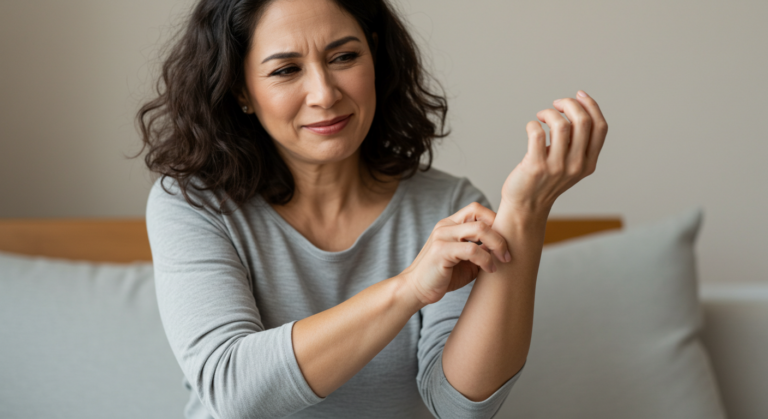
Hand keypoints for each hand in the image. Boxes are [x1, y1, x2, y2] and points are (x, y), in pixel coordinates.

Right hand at [399, 202, 511, 304]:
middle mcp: (445, 226)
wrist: (416, 290)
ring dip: (497, 244)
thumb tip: (507, 246)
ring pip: (479, 229)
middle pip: (480, 215)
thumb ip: (483, 249)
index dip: (495, 221)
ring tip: (502, 260)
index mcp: (450, 224)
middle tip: (508, 253)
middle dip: (500, 234)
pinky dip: (486, 259)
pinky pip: (471, 250)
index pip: (477, 209)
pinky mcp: (441, 251)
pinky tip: (490, 270)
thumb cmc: (443, 276)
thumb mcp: (467, 260)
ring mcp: (442, 237)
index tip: (507, 241)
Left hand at [501, 90, 607, 215]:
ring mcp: (557, 167)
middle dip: (569, 104)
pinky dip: (533, 123)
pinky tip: (531, 126)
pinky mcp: (536, 167)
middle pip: (583, 121)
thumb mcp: (571, 165)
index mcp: (589, 163)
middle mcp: (577, 165)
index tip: (578, 95)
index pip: (600, 127)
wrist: (526, 206)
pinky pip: (537, 133)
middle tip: (555, 105)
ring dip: (549, 112)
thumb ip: (578, 144)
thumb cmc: (545, 181)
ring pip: (561, 124)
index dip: (591, 105)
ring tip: (541, 116)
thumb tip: (577, 109)